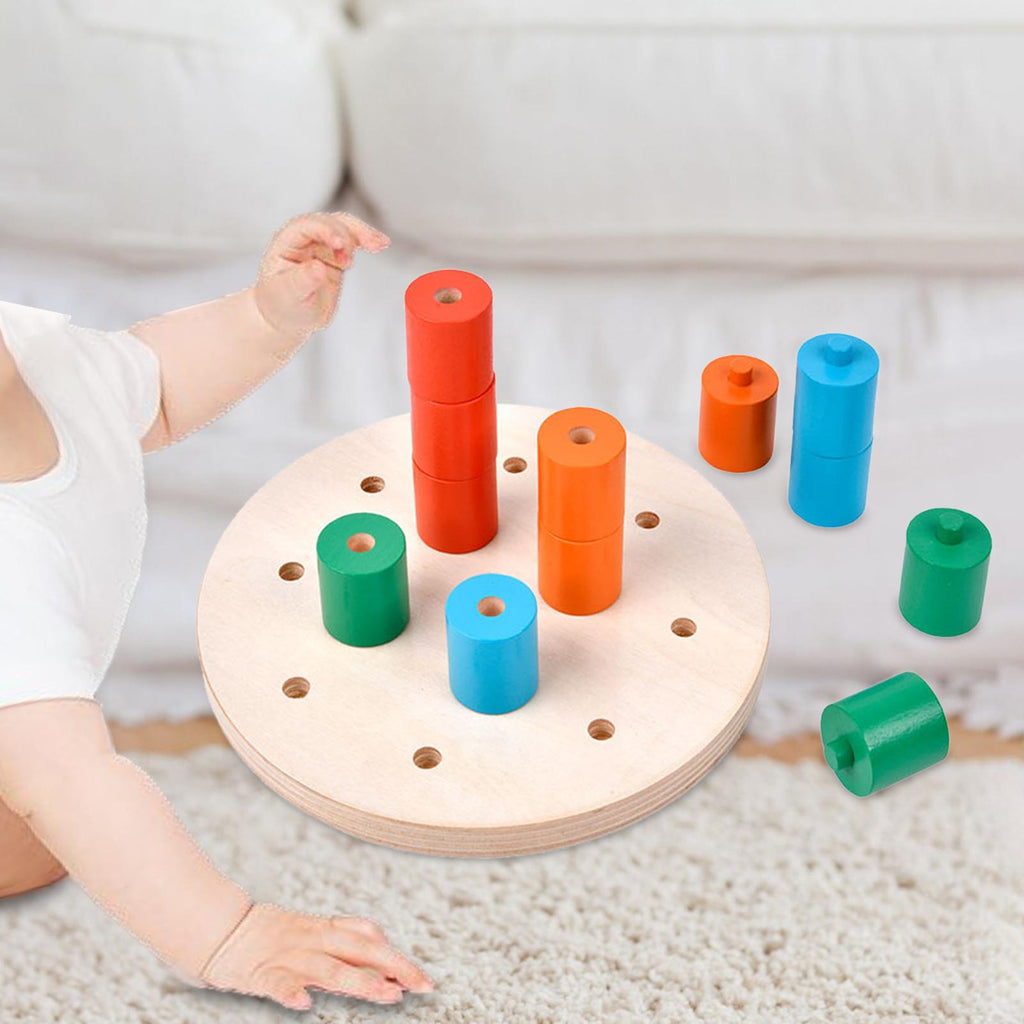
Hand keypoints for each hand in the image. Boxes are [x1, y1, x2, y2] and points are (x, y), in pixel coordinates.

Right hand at [201, 903, 433, 1010]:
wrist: (221, 928)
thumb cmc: (271, 938)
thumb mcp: (311, 937)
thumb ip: (342, 951)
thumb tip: (382, 972)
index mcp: (323, 930)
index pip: (367, 936)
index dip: (395, 954)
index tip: (421, 977)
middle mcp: (312, 939)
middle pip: (360, 949)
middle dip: (394, 966)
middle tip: (423, 985)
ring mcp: (289, 955)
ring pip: (329, 968)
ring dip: (360, 981)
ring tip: (387, 995)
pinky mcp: (261, 972)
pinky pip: (277, 982)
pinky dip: (291, 992)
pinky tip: (304, 1005)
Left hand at [254, 212, 389, 337]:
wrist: (289, 317)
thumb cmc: (282, 305)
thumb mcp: (288, 296)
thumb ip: (302, 280)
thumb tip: (319, 267)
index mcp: (286, 243)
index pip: (307, 227)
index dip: (326, 230)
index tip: (341, 243)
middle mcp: (304, 239)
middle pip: (330, 223)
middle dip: (349, 232)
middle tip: (368, 244)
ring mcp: (322, 246)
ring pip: (345, 228)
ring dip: (363, 233)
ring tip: (380, 244)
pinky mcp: (336, 256)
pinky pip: (354, 242)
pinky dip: (367, 241)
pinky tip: (380, 244)